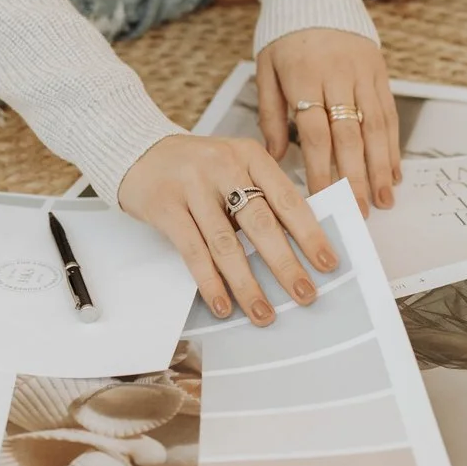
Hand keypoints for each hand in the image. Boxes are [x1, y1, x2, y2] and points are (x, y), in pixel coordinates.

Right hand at [118, 135, 337, 325]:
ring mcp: (192, 186)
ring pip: (226, 244)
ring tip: (264, 313)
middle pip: (261, 223)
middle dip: (285, 264)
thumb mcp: (235, 166)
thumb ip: (262, 194)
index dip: (310, 234)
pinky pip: (193, 252)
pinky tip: (223, 305)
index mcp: (250, 155)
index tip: (329, 264)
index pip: (287, 199)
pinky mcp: (166, 206)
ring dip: (247, 284)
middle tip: (305, 294)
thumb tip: (299, 244)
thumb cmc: (196, 166)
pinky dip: (210, 282)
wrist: (137, 151)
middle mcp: (223, 166)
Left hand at [256, 29, 399, 210]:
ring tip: (385, 199)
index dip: (321, 169)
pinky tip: (395, 170)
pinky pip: (388, 111)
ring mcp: (363, 72)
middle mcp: (338, 76)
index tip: (323, 200)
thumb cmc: (283, 33)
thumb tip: (276, 156)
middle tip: (359, 212)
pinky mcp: (379, 70)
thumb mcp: (265, 67)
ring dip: (382, 166)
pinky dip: (393, 143)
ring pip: (376, 126)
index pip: (315, 132)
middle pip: (349, 135)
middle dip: (356, 178)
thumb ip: (270, 112)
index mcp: (304, 77)